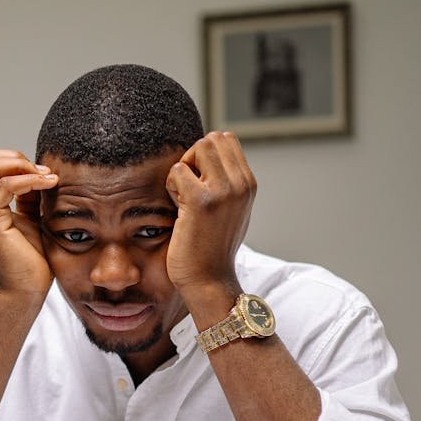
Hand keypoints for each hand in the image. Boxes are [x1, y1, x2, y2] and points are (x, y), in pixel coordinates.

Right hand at [0, 150, 58, 294]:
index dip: (15, 160)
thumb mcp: (32, 218)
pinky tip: (48, 185)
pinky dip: (29, 179)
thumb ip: (30, 195)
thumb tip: (40, 171)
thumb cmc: (31, 259)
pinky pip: (6, 185)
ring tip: (47, 179)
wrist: (26, 290)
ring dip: (22, 165)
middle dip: (17, 158)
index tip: (43, 174)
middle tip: (44, 174)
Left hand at [164, 131, 255, 294]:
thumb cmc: (213, 247)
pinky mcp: (201, 201)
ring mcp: (224, 191)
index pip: (225, 140)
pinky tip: (177, 209)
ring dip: (183, 169)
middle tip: (188, 189)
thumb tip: (212, 153)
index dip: (205, 156)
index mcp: (249, 183)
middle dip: (194, 158)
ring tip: (184, 198)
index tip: (199, 183)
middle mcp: (241, 184)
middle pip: (211, 139)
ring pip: (198, 148)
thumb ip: (227, 183)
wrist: (210, 281)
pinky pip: (177, 170)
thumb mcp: (231, 210)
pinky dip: (171, 186)